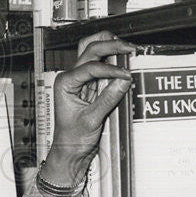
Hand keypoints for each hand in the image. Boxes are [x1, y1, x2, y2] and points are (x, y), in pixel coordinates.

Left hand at [42, 30, 135, 187]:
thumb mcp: (92, 120)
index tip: (127, 74)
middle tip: (130, 48)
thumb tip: (123, 80)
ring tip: (128, 48)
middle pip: (91, 49)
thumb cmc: (72, 138)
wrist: (71, 151)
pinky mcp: (91, 85)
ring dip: (110, 46)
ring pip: (94, 51)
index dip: (111, 69)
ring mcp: (81, 79)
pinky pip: (102, 66)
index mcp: (65, 82)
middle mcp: (71, 77)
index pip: (91, 67)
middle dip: (111, 45)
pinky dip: (114, 60)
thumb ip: (107, 99)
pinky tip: (126, 60)